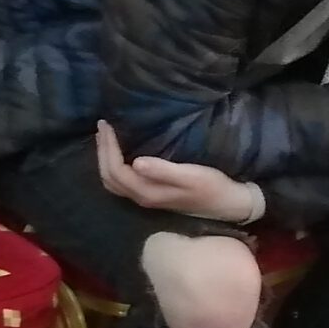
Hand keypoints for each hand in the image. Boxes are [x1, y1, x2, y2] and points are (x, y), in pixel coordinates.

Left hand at [95, 120, 263, 222]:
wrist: (226, 203)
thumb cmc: (211, 186)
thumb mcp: (190, 175)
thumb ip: (163, 170)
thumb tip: (136, 162)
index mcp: (147, 191)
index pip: (116, 169)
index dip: (108, 147)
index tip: (107, 124)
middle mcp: (141, 197)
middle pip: (109, 176)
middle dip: (102, 151)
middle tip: (102, 126)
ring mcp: (145, 198)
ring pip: (113, 181)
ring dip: (106, 158)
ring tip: (106, 136)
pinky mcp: (151, 193)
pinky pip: (123, 180)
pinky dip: (114, 165)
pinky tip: (120, 151)